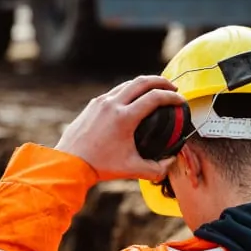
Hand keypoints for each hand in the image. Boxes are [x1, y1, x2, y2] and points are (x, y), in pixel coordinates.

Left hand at [55, 75, 185, 181]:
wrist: (69, 163)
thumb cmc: (99, 166)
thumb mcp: (132, 169)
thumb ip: (156, 169)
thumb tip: (170, 162)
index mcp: (125, 117)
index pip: (155, 97)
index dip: (173, 97)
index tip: (181, 100)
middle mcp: (113, 104)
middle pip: (143, 82)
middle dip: (161, 82)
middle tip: (172, 88)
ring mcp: (101, 102)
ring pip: (128, 84)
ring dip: (144, 84)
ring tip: (155, 90)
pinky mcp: (93, 105)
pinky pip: (115, 91)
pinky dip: (129, 91)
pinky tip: (133, 99)